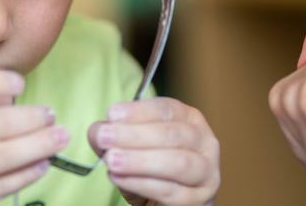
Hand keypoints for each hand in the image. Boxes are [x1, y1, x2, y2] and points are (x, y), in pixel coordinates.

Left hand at [87, 98, 219, 205]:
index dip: (139, 111)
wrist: (165, 202)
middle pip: (173, 134)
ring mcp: (206, 172)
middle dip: (135, 135)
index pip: (167, 109)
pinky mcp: (199, 200)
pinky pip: (171, 192)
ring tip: (111, 160)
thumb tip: (98, 130)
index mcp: (189, 119)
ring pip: (178, 163)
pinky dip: (143, 184)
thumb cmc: (150, 168)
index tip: (111, 114)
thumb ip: (114, 135)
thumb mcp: (129, 147)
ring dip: (140, 161)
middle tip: (105, 138)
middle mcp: (204, 142)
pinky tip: (119, 178)